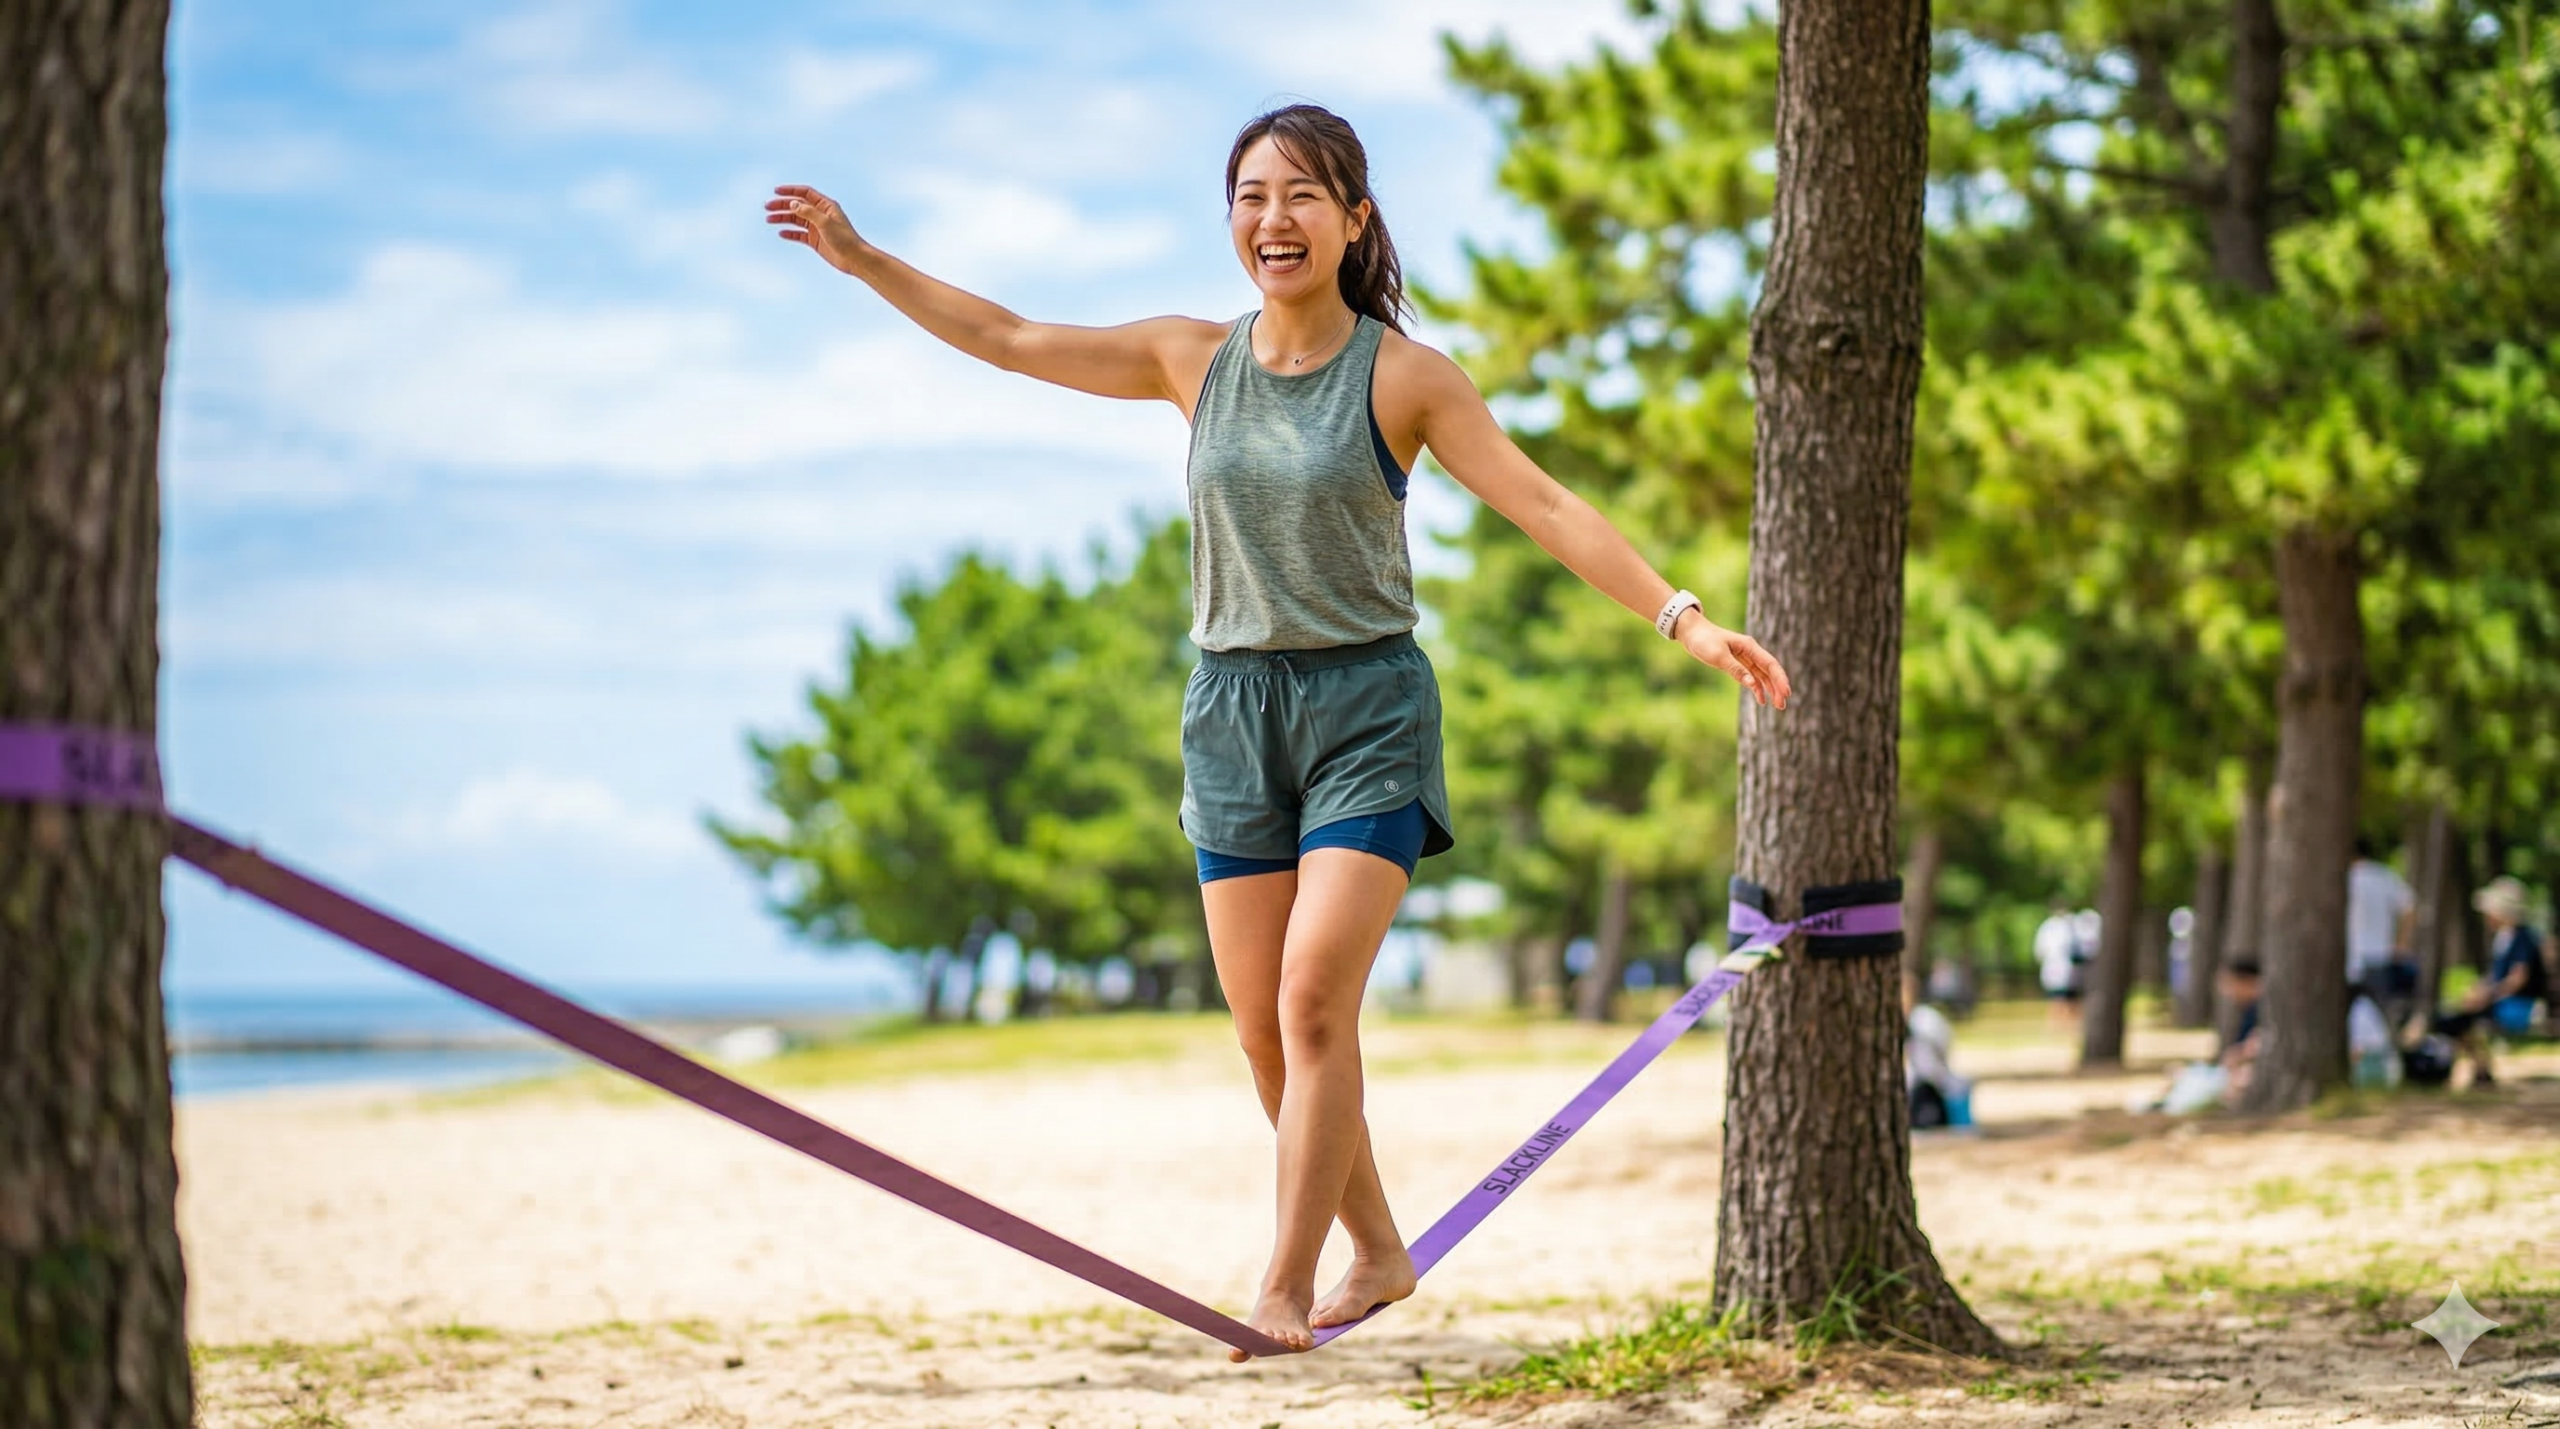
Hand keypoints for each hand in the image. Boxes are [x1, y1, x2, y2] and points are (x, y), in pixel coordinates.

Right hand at [767, 184, 866, 274]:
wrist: (854, 258)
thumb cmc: (844, 239)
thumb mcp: (825, 222)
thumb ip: (808, 212)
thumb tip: (792, 204)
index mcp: (826, 206)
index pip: (805, 193)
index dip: (790, 191)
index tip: (776, 191)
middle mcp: (821, 215)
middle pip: (797, 206)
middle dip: (782, 205)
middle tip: (767, 207)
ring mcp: (817, 228)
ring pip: (796, 220)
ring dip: (783, 218)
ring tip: (769, 219)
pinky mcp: (815, 240)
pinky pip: (799, 234)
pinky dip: (790, 233)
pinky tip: (781, 233)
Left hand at [1675, 609, 1789, 709]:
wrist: (1691, 632)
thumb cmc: (1704, 641)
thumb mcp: (1719, 656)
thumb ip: (1736, 670)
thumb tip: (1752, 684)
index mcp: (1749, 647)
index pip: (1770, 664)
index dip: (1780, 679)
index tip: (1786, 693)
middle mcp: (1751, 651)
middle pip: (1769, 671)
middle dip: (1777, 687)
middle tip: (1782, 705)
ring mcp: (1745, 657)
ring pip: (1762, 675)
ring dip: (1770, 689)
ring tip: (1777, 706)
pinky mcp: (1737, 662)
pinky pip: (1752, 676)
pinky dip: (1757, 688)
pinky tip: (1761, 700)